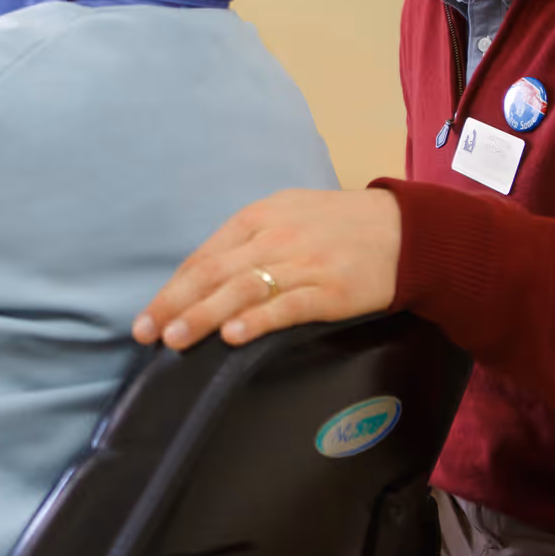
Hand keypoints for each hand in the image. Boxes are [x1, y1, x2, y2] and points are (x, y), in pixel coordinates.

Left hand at [131, 188, 401, 349]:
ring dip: (204, 315)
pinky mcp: (332, 290)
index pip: (204, 257)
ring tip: (176, 339)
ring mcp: (304, 263)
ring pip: (243, 289)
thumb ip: (248, 242)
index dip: (172, 288)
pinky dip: (258, 320)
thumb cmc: (339, 226)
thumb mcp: (287, 217)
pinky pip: (288, 306)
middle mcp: (275, 237)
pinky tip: (234, 335)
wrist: (408, 231)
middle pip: (214, 273)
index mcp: (258, 218)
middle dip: (175, 304)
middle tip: (146, 332)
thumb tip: (204, 279)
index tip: (147, 317)